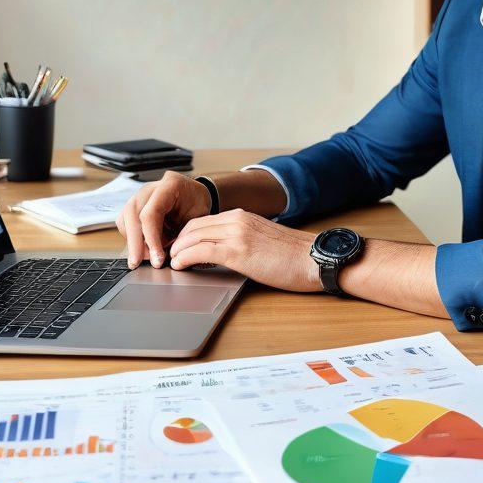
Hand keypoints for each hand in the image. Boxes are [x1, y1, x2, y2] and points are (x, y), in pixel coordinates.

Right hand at [115, 171, 210, 268]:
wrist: (193, 194)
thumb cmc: (197, 204)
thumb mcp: (198, 218)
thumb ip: (184, 235)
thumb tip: (172, 258)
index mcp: (169, 186)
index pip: (151, 214)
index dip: (152, 239)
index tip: (157, 259)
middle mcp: (149, 189)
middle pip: (132, 215)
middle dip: (134, 244)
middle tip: (137, 264)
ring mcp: (139, 196)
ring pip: (125, 220)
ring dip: (132, 243)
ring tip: (145, 258)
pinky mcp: (133, 206)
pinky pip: (125, 224)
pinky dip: (132, 239)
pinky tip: (143, 249)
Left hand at [168, 209, 321, 292]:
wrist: (314, 259)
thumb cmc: (294, 256)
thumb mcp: (263, 239)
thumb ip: (242, 240)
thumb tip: (223, 254)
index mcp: (242, 216)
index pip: (202, 220)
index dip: (185, 234)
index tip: (177, 247)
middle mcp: (236, 220)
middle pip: (192, 226)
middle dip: (175, 241)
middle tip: (168, 256)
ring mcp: (236, 234)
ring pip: (192, 236)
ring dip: (176, 250)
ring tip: (170, 262)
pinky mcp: (238, 252)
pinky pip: (201, 251)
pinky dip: (185, 258)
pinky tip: (180, 266)